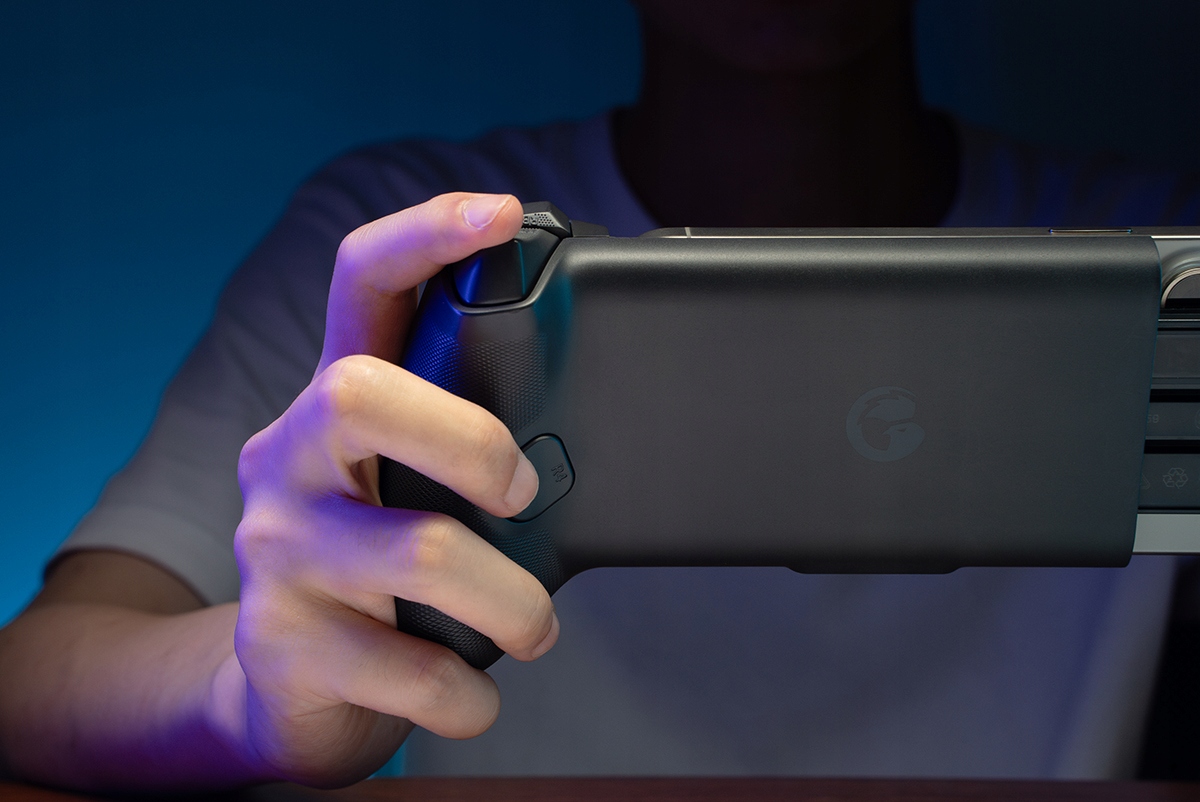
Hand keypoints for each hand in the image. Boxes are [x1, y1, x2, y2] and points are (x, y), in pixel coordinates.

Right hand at [222, 193, 559, 786]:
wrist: (289, 688)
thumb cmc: (382, 570)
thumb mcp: (411, 488)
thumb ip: (466, 447)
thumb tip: (595, 434)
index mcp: (335, 404)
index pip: (359, 285)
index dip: (423, 234)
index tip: (502, 210)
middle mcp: (287, 457)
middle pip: (360, 393)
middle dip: (471, 438)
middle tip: (521, 489)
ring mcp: (275, 549)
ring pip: (418, 550)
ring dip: (513, 600)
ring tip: (534, 624)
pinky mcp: (283, 641)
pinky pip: (410, 670)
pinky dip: (469, 693)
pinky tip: (473, 692)